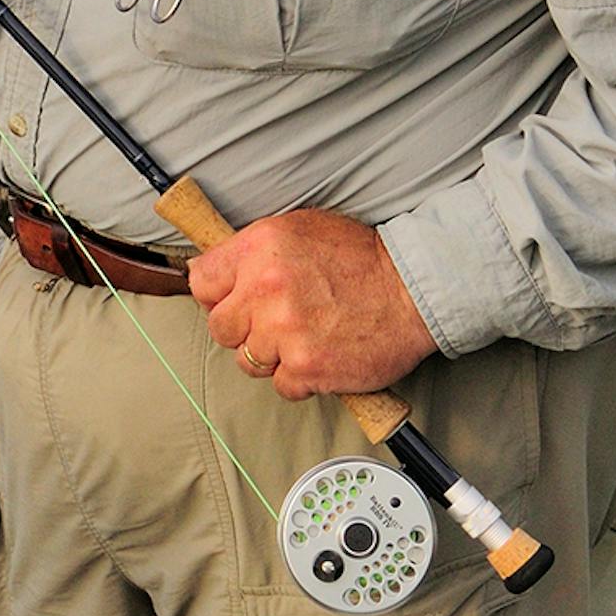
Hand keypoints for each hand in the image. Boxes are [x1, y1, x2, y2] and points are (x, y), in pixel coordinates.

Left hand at [186, 207, 433, 400]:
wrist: (414, 288)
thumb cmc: (361, 259)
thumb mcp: (300, 229)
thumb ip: (255, 251)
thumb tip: (215, 272)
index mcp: (260, 249)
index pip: (202, 281)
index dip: (217, 295)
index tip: (234, 301)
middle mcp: (266, 288)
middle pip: (220, 328)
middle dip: (244, 329)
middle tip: (275, 322)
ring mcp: (285, 331)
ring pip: (248, 361)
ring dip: (272, 356)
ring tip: (303, 337)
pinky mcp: (306, 367)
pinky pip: (281, 385)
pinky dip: (299, 377)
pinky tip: (320, 355)